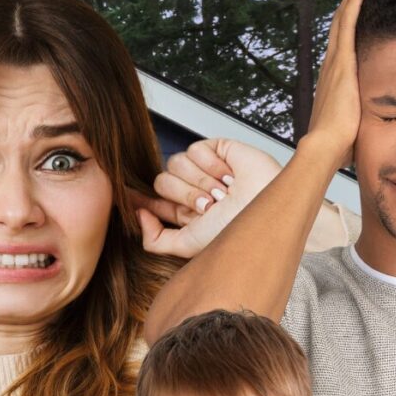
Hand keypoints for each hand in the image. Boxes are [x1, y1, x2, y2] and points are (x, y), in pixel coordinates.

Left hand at [137, 138, 281, 257]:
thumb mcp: (188, 245)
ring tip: (223, 192)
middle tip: (210, 205)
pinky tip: (227, 175)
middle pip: (162, 182)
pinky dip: (211, 165)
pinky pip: (194, 149)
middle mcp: (192, 190)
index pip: (153, 202)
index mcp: (185, 212)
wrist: (267, 208)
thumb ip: (156, 239)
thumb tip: (138, 216)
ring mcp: (203, 170)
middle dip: (186, 195)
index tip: (127, 196)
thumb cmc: (236, 229)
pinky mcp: (216, 149)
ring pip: (174, 164)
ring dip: (200, 182)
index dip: (141, 198)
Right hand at [300, 0, 372, 169]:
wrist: (325, 146)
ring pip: (344, 18)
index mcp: (334, 80)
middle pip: (341, 25)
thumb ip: (361, 124)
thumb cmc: (339, 146)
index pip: (343, 44)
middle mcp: (331, 65)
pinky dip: (355, 1)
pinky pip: (349, 22)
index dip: (350, 24)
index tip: (361, 8)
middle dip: (352, 2)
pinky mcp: (342, 60)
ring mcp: (335, 61)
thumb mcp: (353, 128)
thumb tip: (368, 137)